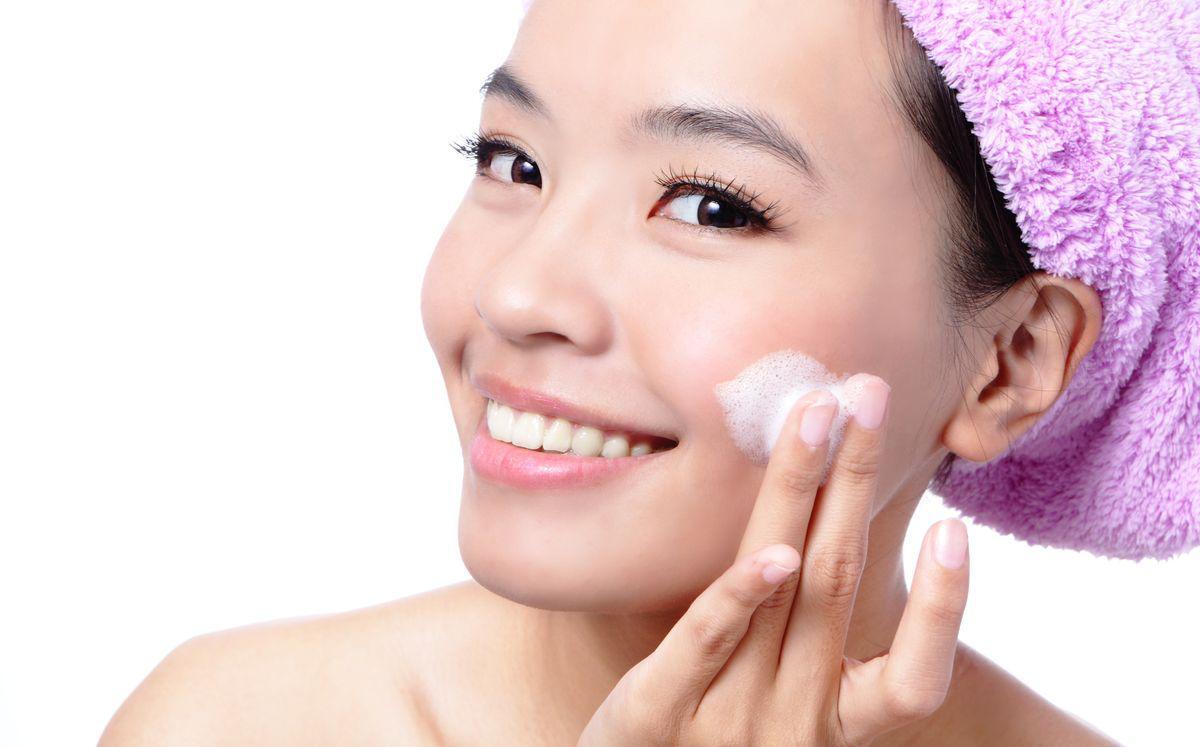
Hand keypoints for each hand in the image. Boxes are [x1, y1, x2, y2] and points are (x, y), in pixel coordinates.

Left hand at [577, 375, 969, 745]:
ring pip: (786, 594)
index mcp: (833, 720)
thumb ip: (808, 628)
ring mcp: (728, 719)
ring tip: (820, 415)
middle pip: (840, 587)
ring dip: (806, 491)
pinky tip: (772, 549)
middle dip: (857, 479)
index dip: (940, 610)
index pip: (914, 683)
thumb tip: (836, 515)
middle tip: (872, 391)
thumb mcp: (777, 692)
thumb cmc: (716, 729)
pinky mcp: (658, 714)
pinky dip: (741, 593)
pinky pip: (706, 644)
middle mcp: (793, 722)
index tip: (956, 529)